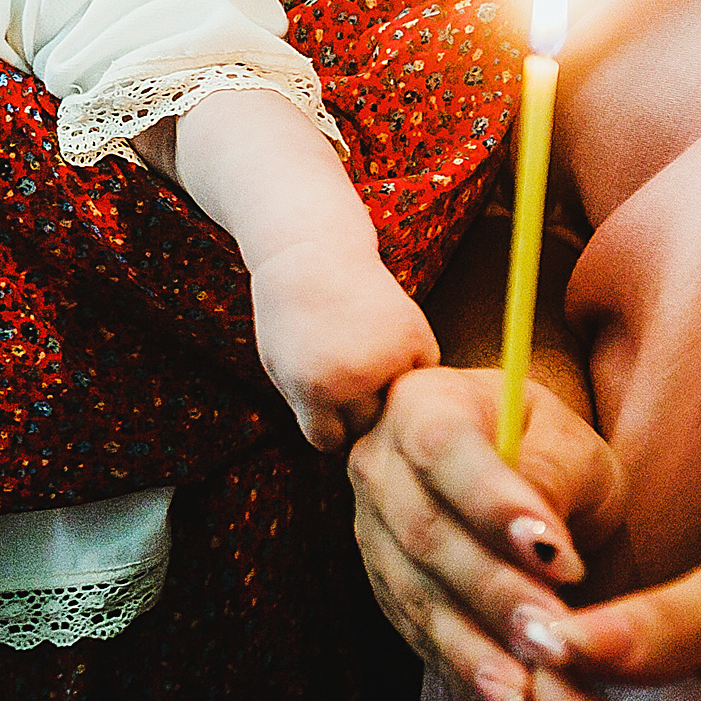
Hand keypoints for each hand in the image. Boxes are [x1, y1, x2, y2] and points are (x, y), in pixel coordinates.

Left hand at [250, 246, 437, 452]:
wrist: (313, 253)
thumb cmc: (291, 312)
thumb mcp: (279, 366)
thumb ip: (309, 409)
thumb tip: (352, 448)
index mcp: (312, 390)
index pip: (329, 441)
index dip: (327, 422)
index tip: (324, 397)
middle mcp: (353, 379)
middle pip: (366, 428)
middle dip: (358, 409)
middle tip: (346, 372)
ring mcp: (389, 359)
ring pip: (399, 405)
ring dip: (388, 389)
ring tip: (365, 354)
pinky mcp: (418, 339)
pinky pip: (422, 377)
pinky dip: (410, 367)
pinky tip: (386, 342)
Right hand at [347, 366, 622, 700]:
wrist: (517, 474)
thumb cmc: (548, 450)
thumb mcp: (571, 442)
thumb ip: (555, 472)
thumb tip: (541, 537)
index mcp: (422, 403)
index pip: (443, 448)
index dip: (493, 503)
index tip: (558, 555)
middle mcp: (378, 463)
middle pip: (422, 530)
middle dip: (491, 589)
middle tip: (553, 633)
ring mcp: (370, 529)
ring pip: (413, 590)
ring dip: (472, 643)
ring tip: (530, 685)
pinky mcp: (383, 587)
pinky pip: (414, 634)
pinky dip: (461, 670)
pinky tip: (505, 698)